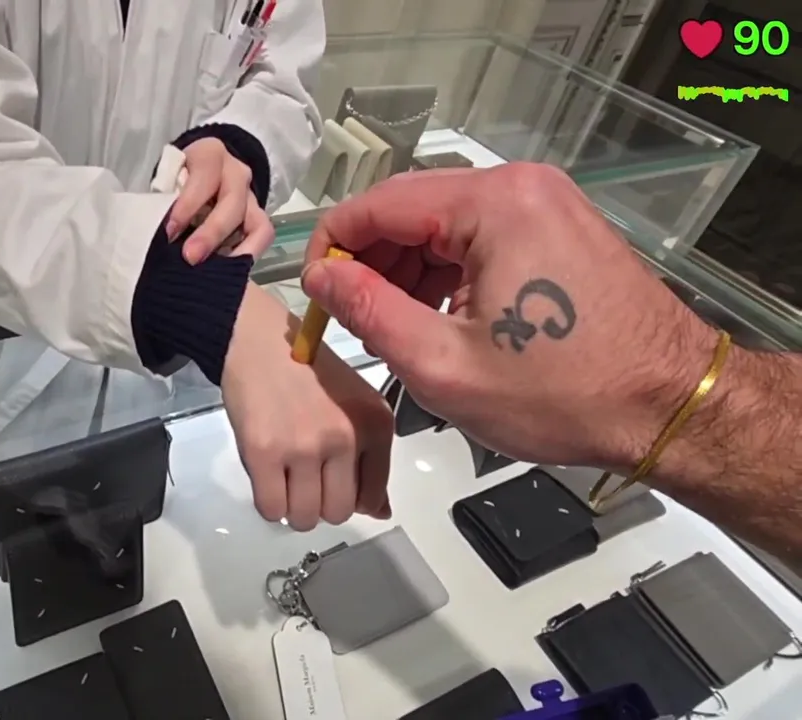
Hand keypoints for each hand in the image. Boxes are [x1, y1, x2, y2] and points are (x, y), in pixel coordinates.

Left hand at [167, 138, 274, 263]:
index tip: (169, 230)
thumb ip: (161, 201)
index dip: (188, 203)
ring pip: (254, 220)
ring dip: (235, 249)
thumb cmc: (172, 181)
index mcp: (209, 155)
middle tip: (190, 257)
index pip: (205, 176)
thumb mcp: (164, 182)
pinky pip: (263, 235)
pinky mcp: (257, 217)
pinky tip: (228, 269)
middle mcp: (235, 172)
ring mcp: (250, 196)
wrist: (192, 179)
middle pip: (232, 201)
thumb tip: (151, 232)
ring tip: (214, 270)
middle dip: (211, 232)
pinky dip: (249, 253)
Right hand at [221, 284, 393, 528]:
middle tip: (305, 478)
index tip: (331, 479)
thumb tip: (380, 511)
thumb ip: (371, 459)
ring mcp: (304, 446)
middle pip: (338, 513)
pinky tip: (268, 476)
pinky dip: (268, 503)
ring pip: (305, 517)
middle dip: (319, 504)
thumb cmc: (306, 368)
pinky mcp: (264, 452)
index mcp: (376, 424)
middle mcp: (346, 437)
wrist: (257, 338)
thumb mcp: (355, 405)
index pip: (373, 496)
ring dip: (293, 507)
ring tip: (285, 477)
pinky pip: (271, 508)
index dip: (349, 495)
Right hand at [300, 163, 715, 472]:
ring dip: (406, 268)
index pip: (378, 204)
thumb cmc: (562, 395)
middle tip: (347, 318)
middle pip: (411, 206)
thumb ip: (368, 311)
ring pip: (444, 222)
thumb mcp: (443, 365)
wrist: (671, 406)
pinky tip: (435, 316)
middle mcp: (521, 185)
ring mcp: (547, 202)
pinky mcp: (561, 226)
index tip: (313, 295)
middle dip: (369, 260)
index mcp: (493, 204)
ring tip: (389, 326)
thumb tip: (321, 276)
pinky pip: (481, 234)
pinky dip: (447, 270)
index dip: (331, 247)